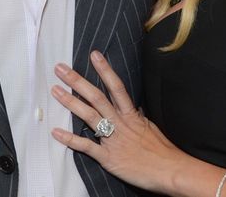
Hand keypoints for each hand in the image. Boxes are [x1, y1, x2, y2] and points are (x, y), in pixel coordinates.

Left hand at [51, 50, 185, 193]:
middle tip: (61, 69)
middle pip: (96, 97)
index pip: (116, 86)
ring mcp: (113, 139)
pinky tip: (56, 132)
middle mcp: (120, 123)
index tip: (93, 55)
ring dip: (70, 102)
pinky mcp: (108, 157)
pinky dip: (70, 140)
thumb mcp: (150, 126)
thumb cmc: (162, 150)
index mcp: (131, 114)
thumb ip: (137, 116)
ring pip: (89, 116)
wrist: (169, 171)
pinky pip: (86, 146)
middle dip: (77, 81)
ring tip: (55, 90)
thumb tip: (131, 107)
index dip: (104, 70)